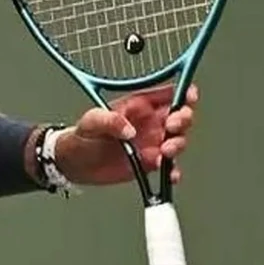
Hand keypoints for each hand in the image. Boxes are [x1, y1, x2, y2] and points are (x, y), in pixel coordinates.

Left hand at [54, 83, 197, 185]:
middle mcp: (150, 124)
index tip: (188, 96)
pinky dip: (172, 171)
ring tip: (164, 150)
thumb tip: (129, 129)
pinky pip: (169, 168)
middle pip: (180, 116)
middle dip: (183, 119)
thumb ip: (109, 121)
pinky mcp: (150, 164)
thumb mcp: (91, 121)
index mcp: (139, 106)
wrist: (75, 163)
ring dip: (178, 145)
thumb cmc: (83, 136)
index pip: (167, 94)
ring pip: (178, 141)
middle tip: (171, 126)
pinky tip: (168, 172)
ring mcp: (152, 144)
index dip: (183, 92)